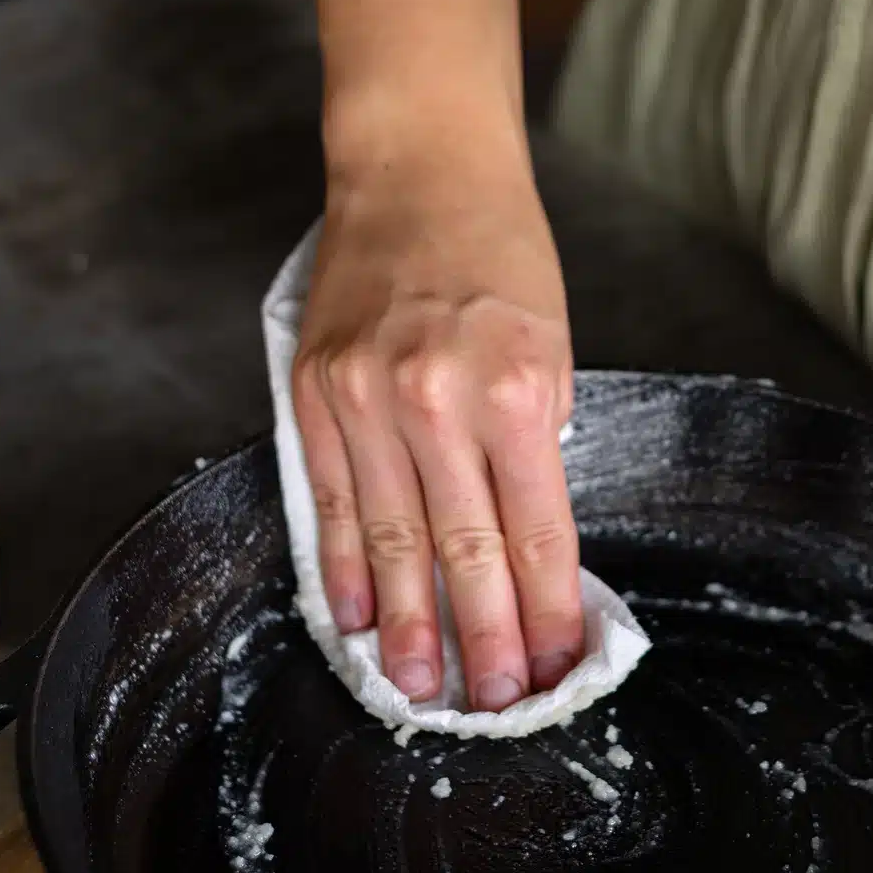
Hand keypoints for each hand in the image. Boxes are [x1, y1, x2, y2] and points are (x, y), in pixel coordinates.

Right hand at [294, 153, 582, 709]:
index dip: (546, 609)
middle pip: (464, 550)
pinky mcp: (315, 392)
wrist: (418, 168)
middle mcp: (439, 399)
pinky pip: (328, 498)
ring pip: (390, 539)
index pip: (536, 531)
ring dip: (407, 624)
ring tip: (418, 690)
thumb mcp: (554, 341)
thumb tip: (521, 544)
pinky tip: (355, 619)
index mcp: (519, 388)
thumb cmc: (499, 253)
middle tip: (496, 703)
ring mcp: (367, 398)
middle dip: (483, 639)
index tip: (557, 665)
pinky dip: (343, 565)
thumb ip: (536, 439)